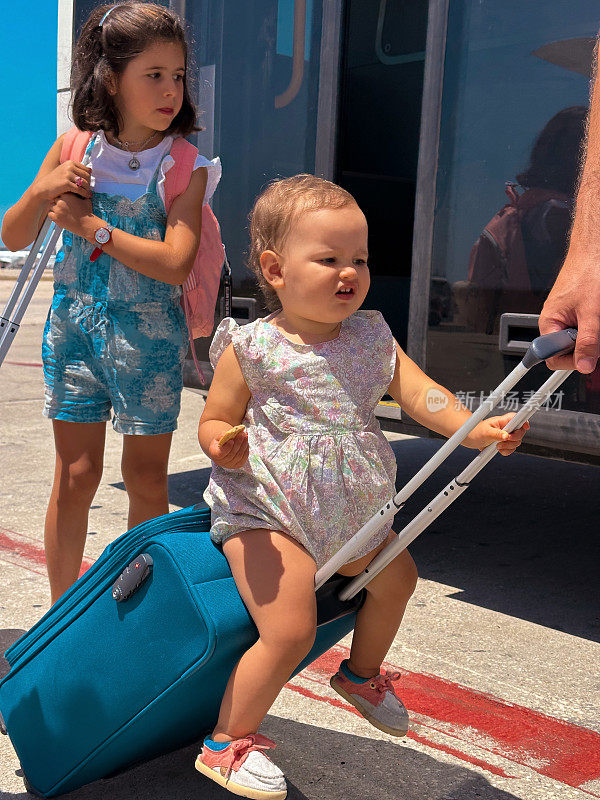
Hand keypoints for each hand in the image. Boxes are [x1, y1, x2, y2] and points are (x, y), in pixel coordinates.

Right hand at [35, 161, 91, 200]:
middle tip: (89, 190)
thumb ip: (76, 170)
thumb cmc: (56, 181)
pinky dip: (84, 194)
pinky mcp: (66, 183)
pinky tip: (86, 197)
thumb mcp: (65, 171)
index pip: (86, 170)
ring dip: (88, 190)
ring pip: (84, 183)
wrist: (43, 187)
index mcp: (70, 163)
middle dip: (89, 184)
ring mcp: (67, 175)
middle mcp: (69, 167)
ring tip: (89, 194)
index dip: (89, 178)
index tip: (89, 184)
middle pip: (87, 176)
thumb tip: (91, 170)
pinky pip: (80, 189)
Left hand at [48, 193, 95, 237]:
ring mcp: (57, 210)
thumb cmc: (87, 213)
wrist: (86, 225)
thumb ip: (82, 194)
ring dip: (55, 209)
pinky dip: (53, 215)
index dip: (61, 197)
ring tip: (62, 213)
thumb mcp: (86, 200)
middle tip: (63, 208)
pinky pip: (50, 214)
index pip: (59, 193)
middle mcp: (61, 202)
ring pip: (51, 206)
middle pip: (54, 199)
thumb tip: (83, 192)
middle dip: (57, 203)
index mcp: (67, 195)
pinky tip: (59, 217)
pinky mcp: (56, 218)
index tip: (65, 201)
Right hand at [207, 428, 248, 468]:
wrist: (223, 449)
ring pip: (239, 456)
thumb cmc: (220, 442)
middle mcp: (222, 462)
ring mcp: (230, 465)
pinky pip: (244, 458)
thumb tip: (232, 432)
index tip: (232, 440)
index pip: (221, 453)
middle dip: (238, 443)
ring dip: (244, 445)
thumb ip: (223, 435)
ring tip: (245, 436)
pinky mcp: (238, 465)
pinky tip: (246, 442)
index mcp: (215, 454)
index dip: (227, 448)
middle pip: (232, 454)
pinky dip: (246, 449)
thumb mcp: (219, 437)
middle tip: (242, 435)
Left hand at [466, 413, 529, 454]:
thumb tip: (506, 436)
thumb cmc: (476, 431)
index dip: (524, 421)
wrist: (470, 438)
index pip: (517, 418)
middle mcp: (506, 427)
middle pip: (520, 432)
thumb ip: (497, 434)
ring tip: (497, 446)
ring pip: (517, 442)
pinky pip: (511, 449)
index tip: (526, 427)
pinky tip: (498, 449)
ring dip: (509, 447)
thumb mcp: (485, 432)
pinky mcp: (504, 443)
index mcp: (503, 420)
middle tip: (504, 440)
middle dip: (514, 439)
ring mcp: (506, 435)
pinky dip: (506, 451)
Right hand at [539, 258, 599, 373]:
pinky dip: (596, 327)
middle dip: (587, 347)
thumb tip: (584, 365)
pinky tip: (598, 319)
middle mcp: (555, 321)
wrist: (595, 250)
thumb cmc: (589, 272)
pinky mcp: (579, 313)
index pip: (552, 357)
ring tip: (598, 320)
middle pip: (568, 351)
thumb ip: (588, 341)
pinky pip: (586, 329)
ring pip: (580, 340)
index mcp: (549, 322)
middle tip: (598, 335)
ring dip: (595, 336)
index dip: (571, 360)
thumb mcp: (591, 312)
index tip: (588, 358)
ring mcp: (568, 317)